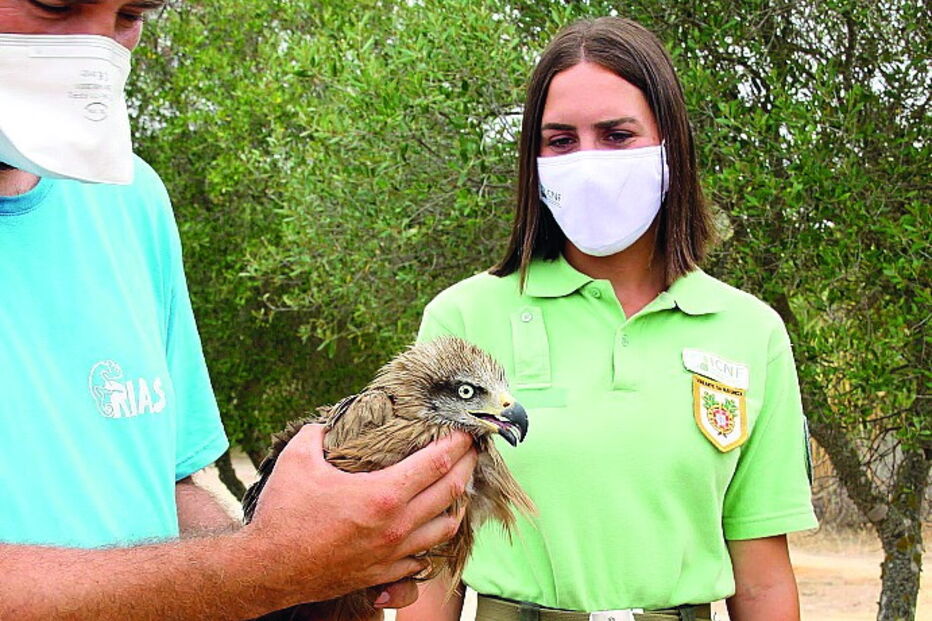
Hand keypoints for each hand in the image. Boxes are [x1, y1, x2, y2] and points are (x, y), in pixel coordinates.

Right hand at [246, 424, 475, 605]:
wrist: (267, 570)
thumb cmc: (283, 516)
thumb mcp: (297, 460)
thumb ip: (317, 434)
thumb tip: (328, 423)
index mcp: (383, 494)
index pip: (438, 463)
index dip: (457, 444)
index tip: (467, 431)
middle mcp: (397, 526)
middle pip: (451, 492)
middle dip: (468, 467)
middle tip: (473, 451)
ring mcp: (393, 554)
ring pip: (445, 528)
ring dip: (457, 504)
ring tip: (457, 487)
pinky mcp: (384, 574)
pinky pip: (423, 557)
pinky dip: (433, 538)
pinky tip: (429, 526)